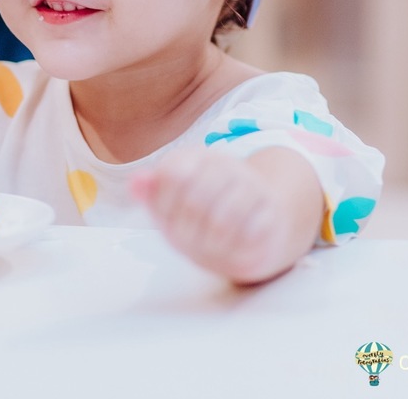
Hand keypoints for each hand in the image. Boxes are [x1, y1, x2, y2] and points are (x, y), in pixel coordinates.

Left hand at [132, 146, 300, 283]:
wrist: (262, 221)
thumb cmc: (205, 213)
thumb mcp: (172, 203)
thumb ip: (152, 193)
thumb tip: (135, 184)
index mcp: (196, 156)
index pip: (173, 174)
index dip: (163, 205)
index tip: (166, 220)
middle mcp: (226, 165)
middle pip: (194, 201)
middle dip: (185, 230)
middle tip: (186, 240)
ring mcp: (252, 185)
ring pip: (221, 221)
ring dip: (208, 244)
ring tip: (206, 248)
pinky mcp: (273, 211)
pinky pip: (248, 235)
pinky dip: (234, 250)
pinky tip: (230, 250)